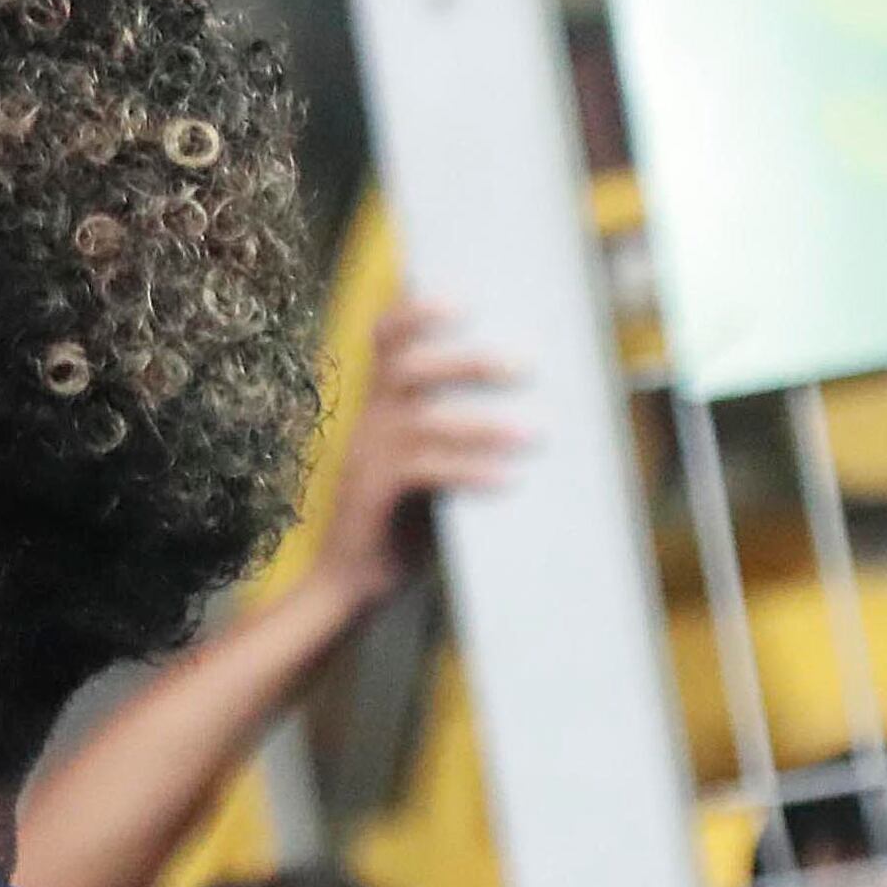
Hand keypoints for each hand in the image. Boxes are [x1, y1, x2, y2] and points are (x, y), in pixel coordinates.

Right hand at [299, 298, 526, 618]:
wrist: (346, 586)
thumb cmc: (401, 523)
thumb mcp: (428, 467)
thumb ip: (459, 435)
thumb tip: (541, 408)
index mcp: (379, 406)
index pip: (385, 340)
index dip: (416, 312)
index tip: (463, 300)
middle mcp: (368, 423)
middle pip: (408, 368)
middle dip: (467, 361)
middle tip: (525, 365)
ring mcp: (365, 460)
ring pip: (421, 422)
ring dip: (481, 423)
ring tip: (534, 432)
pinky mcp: (372, 498)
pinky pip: (421, 473)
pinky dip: (468, 471)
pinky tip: (508, 480)